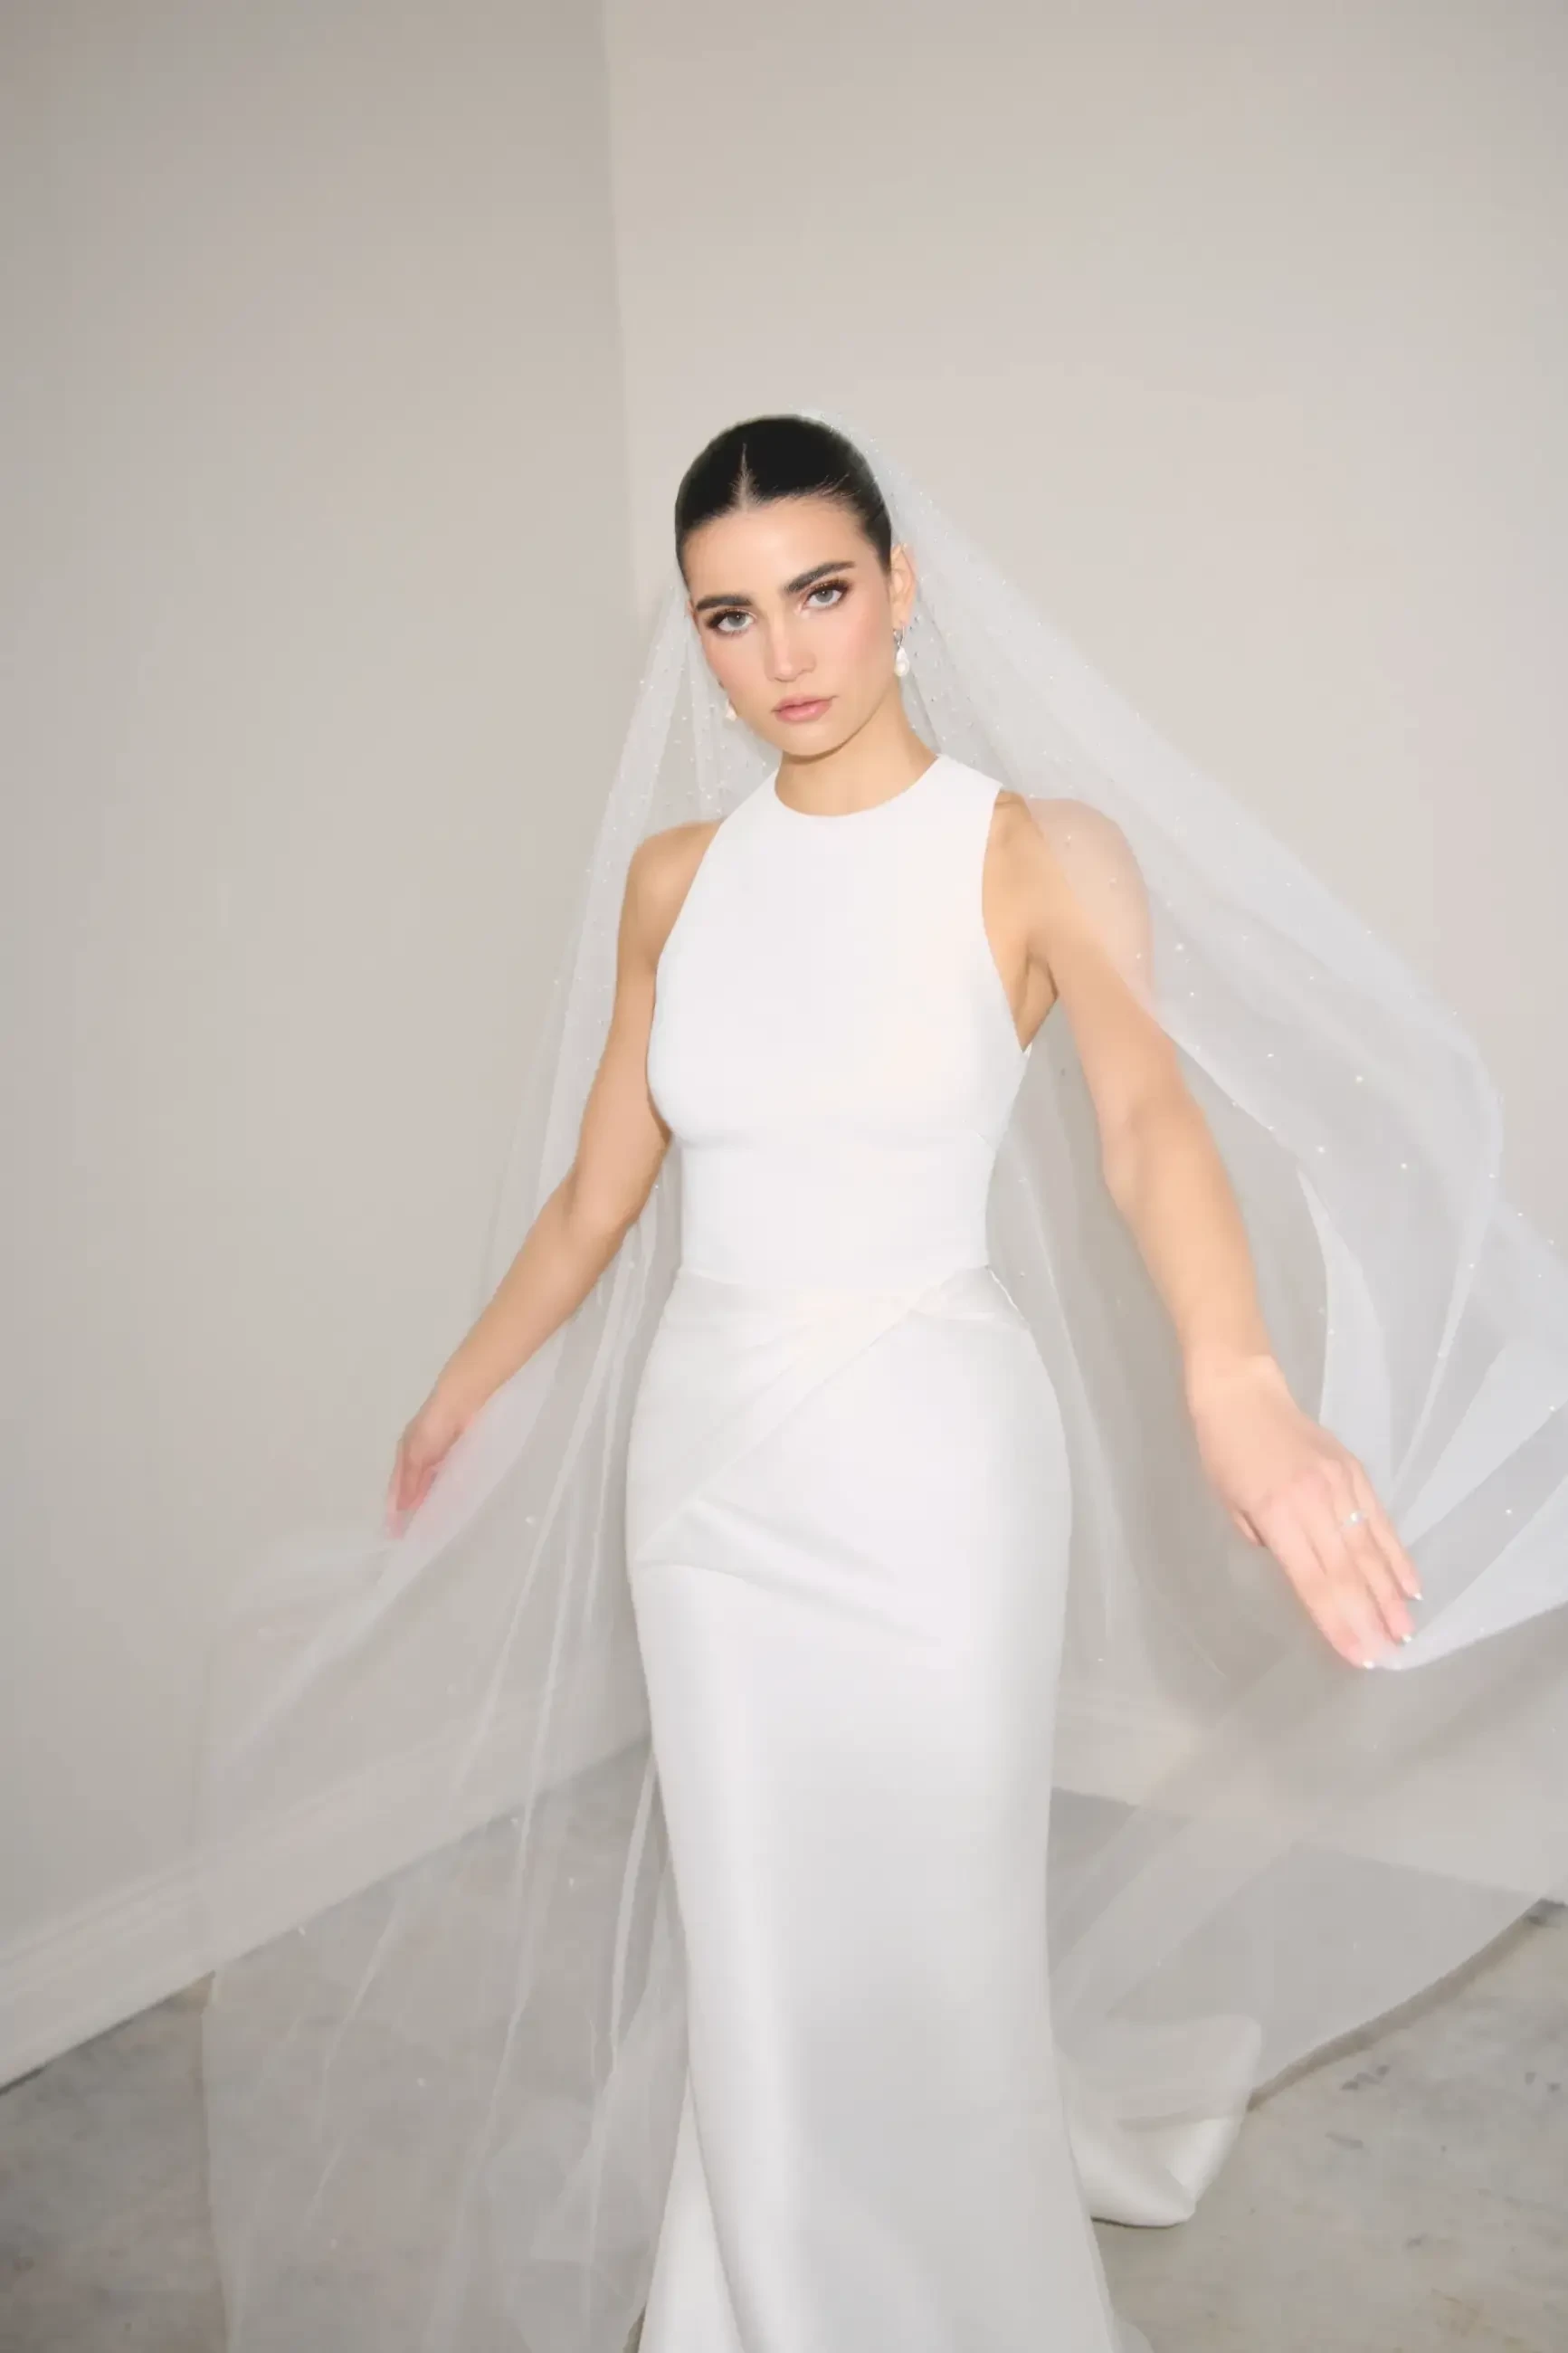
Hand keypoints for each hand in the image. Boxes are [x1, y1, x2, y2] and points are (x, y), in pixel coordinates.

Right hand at [384, 1384, 473, 1535]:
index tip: (395, 1535)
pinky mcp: (458, 1454)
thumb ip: (410, 1481)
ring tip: (433, 1527)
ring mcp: (440, 1456)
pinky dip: (446, 1492)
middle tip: (415, 1536)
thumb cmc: (434, 1425)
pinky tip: (451, 1504)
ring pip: (431, 1485)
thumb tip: (401, 1509)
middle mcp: (420, 1457)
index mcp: (405, 1455)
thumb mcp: (415, 1454)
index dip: (395, 1510)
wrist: (463, 1399)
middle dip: (412, 1510)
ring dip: (429, 1503)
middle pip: (413, 1489)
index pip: (397, 1490)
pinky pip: (448, 1478)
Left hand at [1185, 1352, 1421, 1667]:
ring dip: (1390, 1595)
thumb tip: (1305, 1572)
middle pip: (1348, 1571)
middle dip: (1369, 1618)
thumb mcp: (1232, 1506)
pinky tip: (1410, 1585)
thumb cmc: (1224, 1454)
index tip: (1358, 1655)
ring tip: (1406, 1631)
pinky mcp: (1355, 1472)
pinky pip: (1380, 1521)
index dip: (1337, 1622)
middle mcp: (1314, 1501)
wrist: (1243, 1394)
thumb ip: (1269, 1544)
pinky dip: (1396, 1556)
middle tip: (1390, 1653)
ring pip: (1371, 1550)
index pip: (1313, 1580)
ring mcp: (1340, 1485)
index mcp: (1277, 1514)